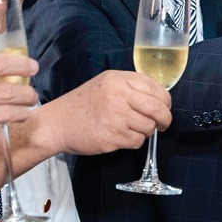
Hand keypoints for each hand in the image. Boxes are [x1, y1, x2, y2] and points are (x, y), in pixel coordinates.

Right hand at [27, 69, 169, 157]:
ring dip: (145, 131)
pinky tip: (121, 136)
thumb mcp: (105, 85)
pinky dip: (134, 141)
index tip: (163, 107)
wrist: (57, 124)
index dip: (164, 100)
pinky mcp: (114, 136)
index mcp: (118, 79)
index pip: (155, 88)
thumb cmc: (82, 105)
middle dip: (165, 119)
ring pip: (149, 127)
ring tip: (130, 128)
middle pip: (158, 108)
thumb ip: (130, 87)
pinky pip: (137, 141)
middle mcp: (119, 95)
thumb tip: (158, 99)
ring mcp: (117, 116)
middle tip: (162, 124)